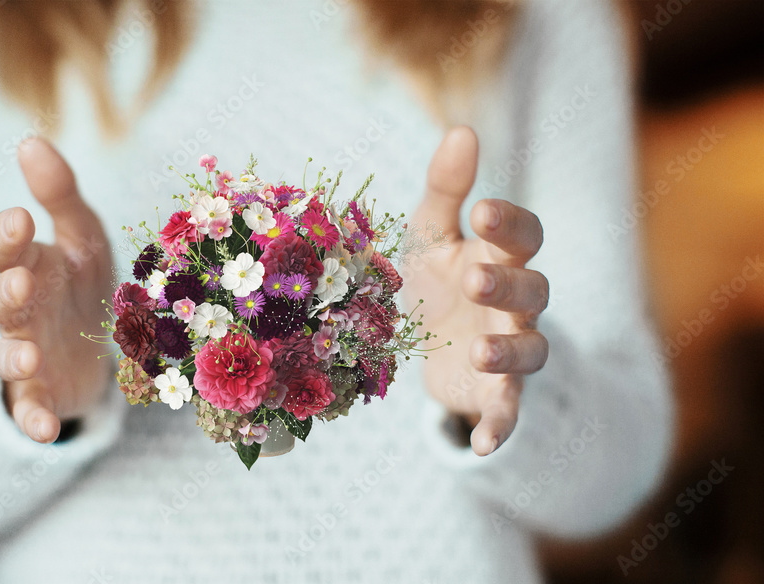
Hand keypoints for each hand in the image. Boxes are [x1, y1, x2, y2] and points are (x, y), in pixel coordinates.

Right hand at [0, 137, 113, 443]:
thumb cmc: (81, 281)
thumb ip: (60, 193)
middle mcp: (20, 308)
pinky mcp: (40, 392)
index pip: (3, 247)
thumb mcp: (83, 234)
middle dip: (4, 291)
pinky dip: (33, 419)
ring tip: (25, 353)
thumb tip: (30, 139)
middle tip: (19, 281)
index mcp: (28, 263)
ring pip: (5, 352)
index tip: (22, 219)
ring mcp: (26, 351)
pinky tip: (46, 431)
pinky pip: (29, 407)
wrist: (95, 345)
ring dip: (11, 353)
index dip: (7, 235)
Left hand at [404, 126, 548, 455]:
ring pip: (530, 351)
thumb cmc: (434, 279)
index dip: (510, 224)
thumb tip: (461, 127)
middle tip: (475, 278)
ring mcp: (509, 350)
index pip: (524, 236)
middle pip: (534, 291)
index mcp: (500, 256)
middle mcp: (514, 304)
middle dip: (508, 285)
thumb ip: (446, 189)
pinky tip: (482, 444)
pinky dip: (500, 428)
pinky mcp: (495, 396)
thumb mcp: (429, 235)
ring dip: (509, 354)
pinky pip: (509, 413)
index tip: (484, 209)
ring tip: (475, 352)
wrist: (428, 344)